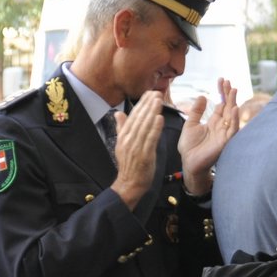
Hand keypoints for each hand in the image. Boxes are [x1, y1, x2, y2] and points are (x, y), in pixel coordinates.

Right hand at [111, 91, 164, 207]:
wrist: (129, 183)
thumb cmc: (129, 164)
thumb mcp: (121, 144)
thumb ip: (121, 128)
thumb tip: (117, 114)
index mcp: (123, 136)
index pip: (133, 116)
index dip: (141, 104)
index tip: (149, 93)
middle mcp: (128, 140)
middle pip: (139, 119)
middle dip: (148, 105)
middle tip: (156, 93)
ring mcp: (136, 147)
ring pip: (145, 126)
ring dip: (152, 112)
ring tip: (158, 100)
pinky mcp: (144, 155)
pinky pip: (150, 139)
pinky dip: (155, 128)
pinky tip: (159, 118)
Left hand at [178, 77, 239, 191]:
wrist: (188, 163)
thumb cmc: (189, 146)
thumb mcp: (190, 125)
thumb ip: (196, 111)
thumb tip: (202, 96)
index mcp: (214, 122)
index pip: (221, 104)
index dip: (222, 92)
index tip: (222, 80)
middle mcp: (221, 126)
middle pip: (228, 107)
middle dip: (229, 94)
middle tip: (229, 81)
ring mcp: (224, 133)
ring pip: (231, 115)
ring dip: (233, 103)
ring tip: (233, 90)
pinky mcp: (225, 142)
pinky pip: (232, 129)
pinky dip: (233, 119)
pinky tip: (233, 109)